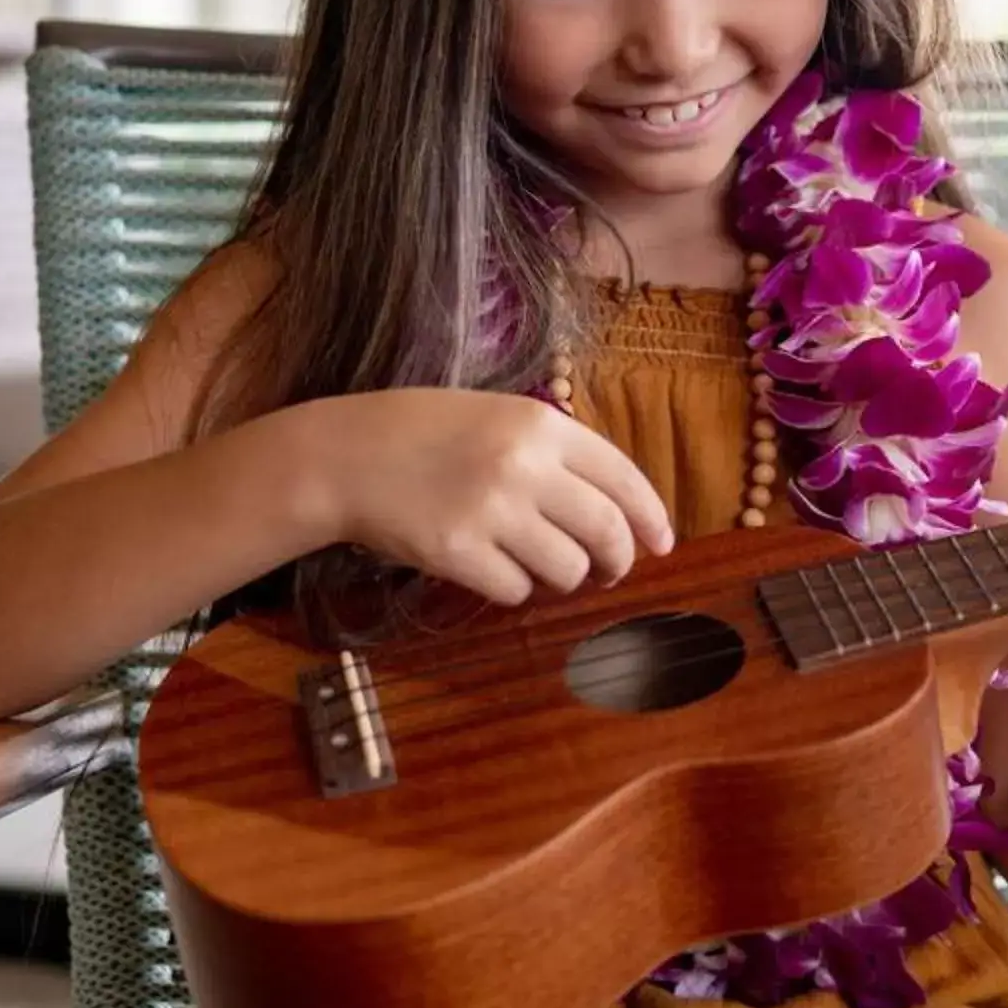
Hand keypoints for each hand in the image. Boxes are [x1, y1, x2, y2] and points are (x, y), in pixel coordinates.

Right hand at [295, 389, 675, 606]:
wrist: (345, 455)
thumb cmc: (424, 433)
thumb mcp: (497, 417)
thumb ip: (554, 453)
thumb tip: (615, 511)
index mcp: (541, 424)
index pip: (623, 477)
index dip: (650, 517)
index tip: (661, 543)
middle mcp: (524, 465)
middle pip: (606, 530)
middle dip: (618, 560)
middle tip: (610, 571)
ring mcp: (491, 510)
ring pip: (568, 568)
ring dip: (563, 576)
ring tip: (537, 564)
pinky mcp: (459, 553)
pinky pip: (517, 590)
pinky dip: (513, 588)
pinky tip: (490, 568)